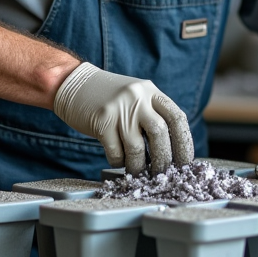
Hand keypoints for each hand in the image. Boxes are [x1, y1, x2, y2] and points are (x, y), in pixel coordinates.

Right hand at [53, 62, 193, 173]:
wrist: (73, 83)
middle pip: (160, 133)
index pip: (177, 118)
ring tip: (137, 171)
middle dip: (163, 159)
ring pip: (137, 147)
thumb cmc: (107, 97)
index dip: (184, 143)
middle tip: (162, 173)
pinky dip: (119, 162)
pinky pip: (116, 151)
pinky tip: (118, 160)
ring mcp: (119, 108)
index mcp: (151, 92)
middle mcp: (138, 97)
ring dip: (139, 166)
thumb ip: (153, 115)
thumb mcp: (136, 97)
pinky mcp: (101, 121)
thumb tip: (172, 152)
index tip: (184, 162)